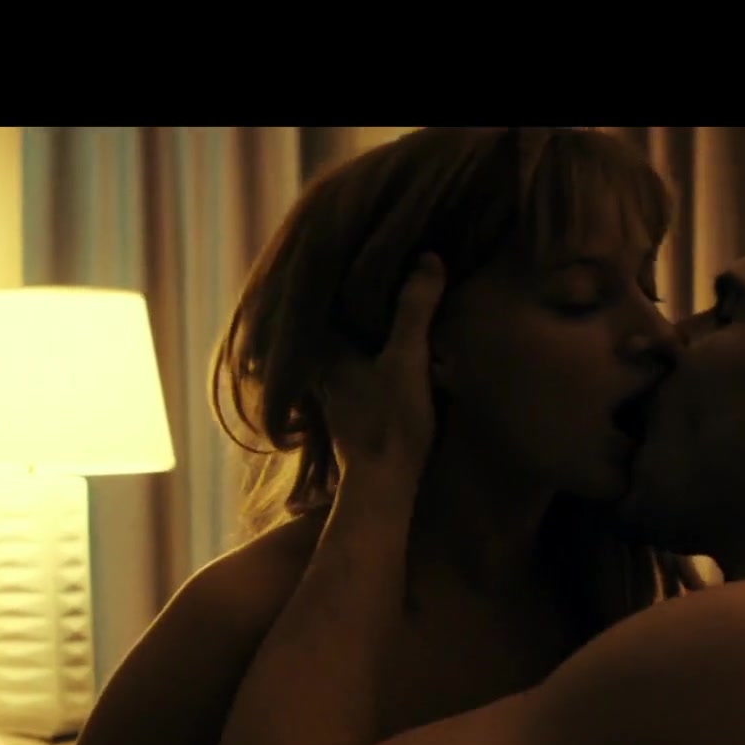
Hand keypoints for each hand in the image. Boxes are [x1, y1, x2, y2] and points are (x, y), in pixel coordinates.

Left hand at [319, 254, 444, 473]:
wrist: (382, 488)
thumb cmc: (390, 422)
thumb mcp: (407, 358)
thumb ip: (414, 310)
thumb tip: (428, 258)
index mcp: (325, 352)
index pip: (316, 305)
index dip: (327, 280)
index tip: (341, 256)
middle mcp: (321, 373)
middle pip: (326, 331)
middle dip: (339, 308)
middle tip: (360, 277)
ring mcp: (332, 398)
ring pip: (338, 355)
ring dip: (352, 337)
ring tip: (372, 312)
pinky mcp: (349, 418)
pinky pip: (352, 377)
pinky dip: (362, 362)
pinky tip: (379, 358)